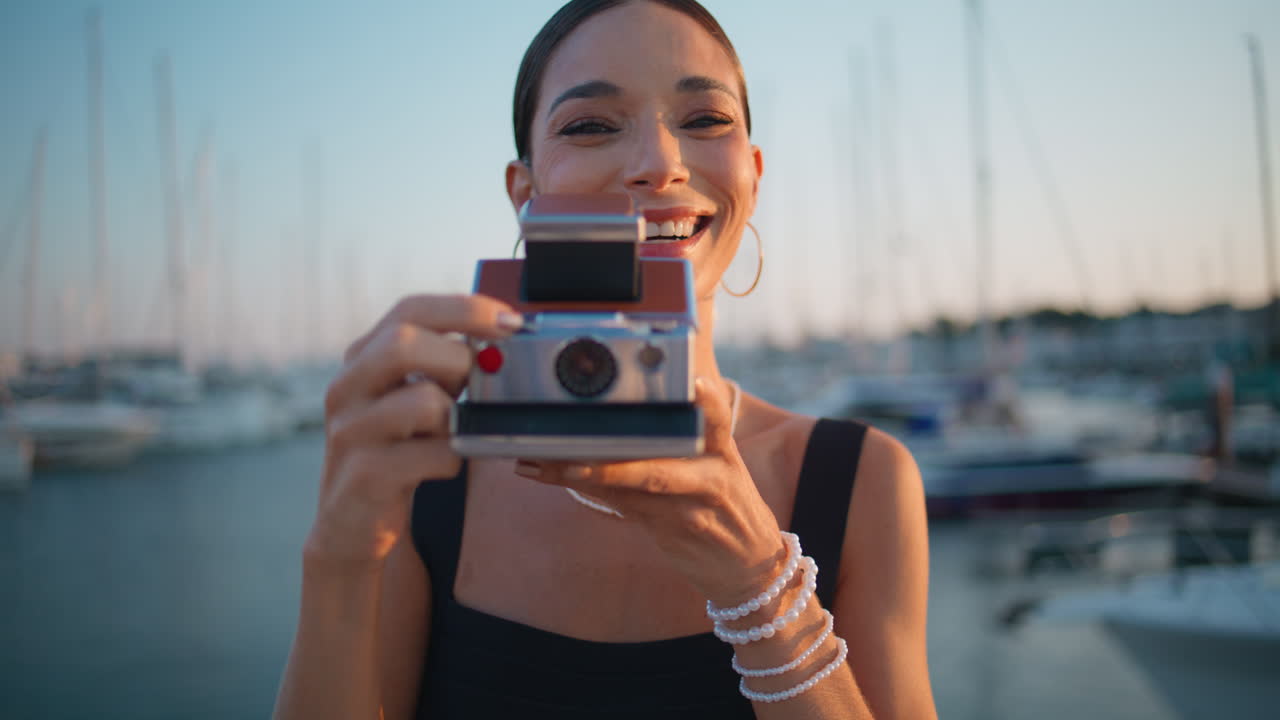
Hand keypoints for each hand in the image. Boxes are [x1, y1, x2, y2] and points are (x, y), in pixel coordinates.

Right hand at [306, 294, 521, 574]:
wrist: (352, 523)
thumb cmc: (397, 450)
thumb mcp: (415, 396)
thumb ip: (446, 364)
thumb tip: (504, 338)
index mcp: (363, 358)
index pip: (411, 309)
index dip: (465, 309)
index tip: (511, 321)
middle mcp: (348, 387)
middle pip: (403, 343)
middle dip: (458, 359)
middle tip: (479, 384)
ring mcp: (351, 431)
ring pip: (422, 401)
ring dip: (456, 417)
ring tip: (451, 433)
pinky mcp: (365, 475)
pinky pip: (432, 455)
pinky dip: (452, 459)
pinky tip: (441, 466)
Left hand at [518, 378, 786, 605]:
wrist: (749, 565)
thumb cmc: (725, 503)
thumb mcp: (722, 466)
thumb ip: (691, 435)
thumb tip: (628, 404)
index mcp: (723, 454)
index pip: (718, 422)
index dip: (708, 402)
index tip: (695, 384)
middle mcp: (709, 480)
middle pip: (658, 470)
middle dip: (611, 465)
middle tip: (570, 454)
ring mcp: (689, 511)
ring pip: (629, 492)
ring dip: (579, 477)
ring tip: (540, 463)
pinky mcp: (670, 531)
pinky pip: (622, 507)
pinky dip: (587, 492)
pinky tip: (552, 477)